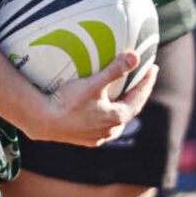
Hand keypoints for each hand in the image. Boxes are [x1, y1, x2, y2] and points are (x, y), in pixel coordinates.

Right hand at [23, 51, 156, 145]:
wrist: (42, 121)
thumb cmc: (68, 101)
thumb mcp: (94, 84)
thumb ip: (115, 70)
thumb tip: (135, 56)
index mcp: (117, 117)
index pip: (139, 97)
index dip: (147, 82)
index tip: (153, 68)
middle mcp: (110, 131)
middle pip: (130, 110)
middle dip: (138, 94)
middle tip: (142, 79)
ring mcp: (97, 137)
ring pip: (116, 122)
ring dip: (122, 108)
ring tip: (124, 97)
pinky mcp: (84, 140)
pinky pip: (102, 128)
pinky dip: (107, 118)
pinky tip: (102, 114)